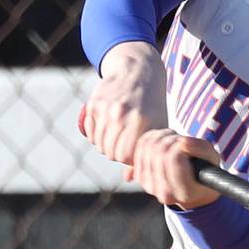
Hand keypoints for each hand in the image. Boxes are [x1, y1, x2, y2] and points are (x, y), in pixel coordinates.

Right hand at [81, 41, 168, 165]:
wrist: (138, 69)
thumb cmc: (152, 102)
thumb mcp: (158, 124)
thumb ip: (146, 151)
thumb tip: (128, 179)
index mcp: (143, 122)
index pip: (126, 157)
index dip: (129, 159)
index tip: (134, 153)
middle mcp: (123, 115)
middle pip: (111, 152)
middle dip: (117, 153)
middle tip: (124, 145)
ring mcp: (107, 108)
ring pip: (99, 143)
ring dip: (106, 144)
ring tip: (117, 136)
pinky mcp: (94, 103)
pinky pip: (90, 130)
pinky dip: (96, 133)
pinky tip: (107, 126)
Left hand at [126, 129, 221, 209]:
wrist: (193, 187)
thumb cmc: (204, 170)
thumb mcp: (212, 158)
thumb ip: (200, 149)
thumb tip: (183, 141)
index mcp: (185, 192)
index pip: (173, 158)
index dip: (180, 144)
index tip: (186, 143)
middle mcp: (165, 193)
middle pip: (159, 152)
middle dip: (171, 139)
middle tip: (180, 140)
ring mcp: (150, 187)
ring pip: (147, 148)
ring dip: (161, 137)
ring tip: (173, 140)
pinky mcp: (141, 177)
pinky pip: (139, 148)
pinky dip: (151, 139)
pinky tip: (163, 142)